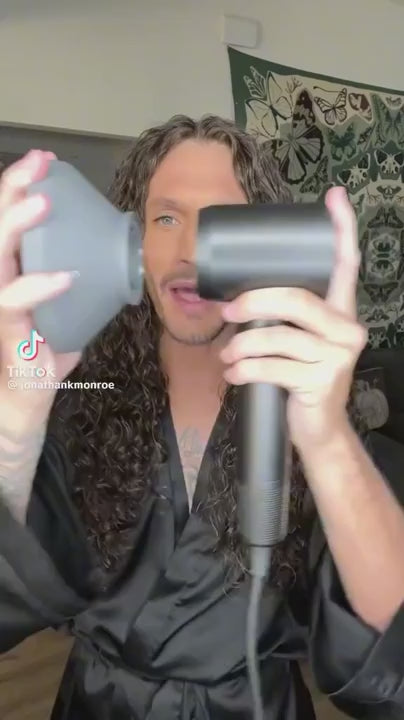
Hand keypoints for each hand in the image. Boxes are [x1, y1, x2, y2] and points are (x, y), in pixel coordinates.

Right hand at [0, 150, 79, 430]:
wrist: (25, 397)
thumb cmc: (42, 351)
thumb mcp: (65, 310)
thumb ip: (81, 286)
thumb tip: (118, 265)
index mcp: (11, 270)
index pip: (6, 221)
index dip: (19, 187)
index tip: (44, 161)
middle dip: (14, 189)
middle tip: (38, 163)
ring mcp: (0, 304)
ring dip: (16, 225)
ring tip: (42, 201)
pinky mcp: (8, 332)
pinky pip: (16, 303)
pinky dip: (40, 287)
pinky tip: (65, 276)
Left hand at [220, 187, 366, 450]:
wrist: (319, 428)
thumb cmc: (302, 377)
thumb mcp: (298, 342)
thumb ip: (283, 318)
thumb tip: (236, 301)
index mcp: (341, 311)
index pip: (345, 264)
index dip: (341, 229)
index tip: (334, 195)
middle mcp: (347, 329)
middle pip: (296, 298)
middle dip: (253, 302)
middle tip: (227, 312)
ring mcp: (337, 356)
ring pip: (278, 337)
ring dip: (242, 345)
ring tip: (226, 356)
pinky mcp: (321, 382)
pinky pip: (272, 368)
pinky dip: (244, 370)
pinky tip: (233, 375)